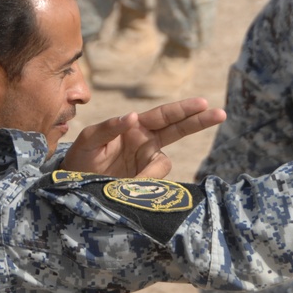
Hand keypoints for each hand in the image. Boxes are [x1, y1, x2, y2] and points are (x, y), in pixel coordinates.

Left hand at [61, 97, 226, 177]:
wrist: (71, 189)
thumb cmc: (78, 160)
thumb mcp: (88, 141)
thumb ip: (108, 127)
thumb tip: (133, 117)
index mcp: (135, 127)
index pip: (164, 115)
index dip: (183, 110)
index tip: (203, 103)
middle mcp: (145, 143)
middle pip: (178, 129)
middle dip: (198, 121)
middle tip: (221, 114)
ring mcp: (146, 163)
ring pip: (163, 164)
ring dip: (151, 172)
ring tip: (131, 181)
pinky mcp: (145, 183)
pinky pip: (154, 183)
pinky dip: (146, 184)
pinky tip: (132, 187)